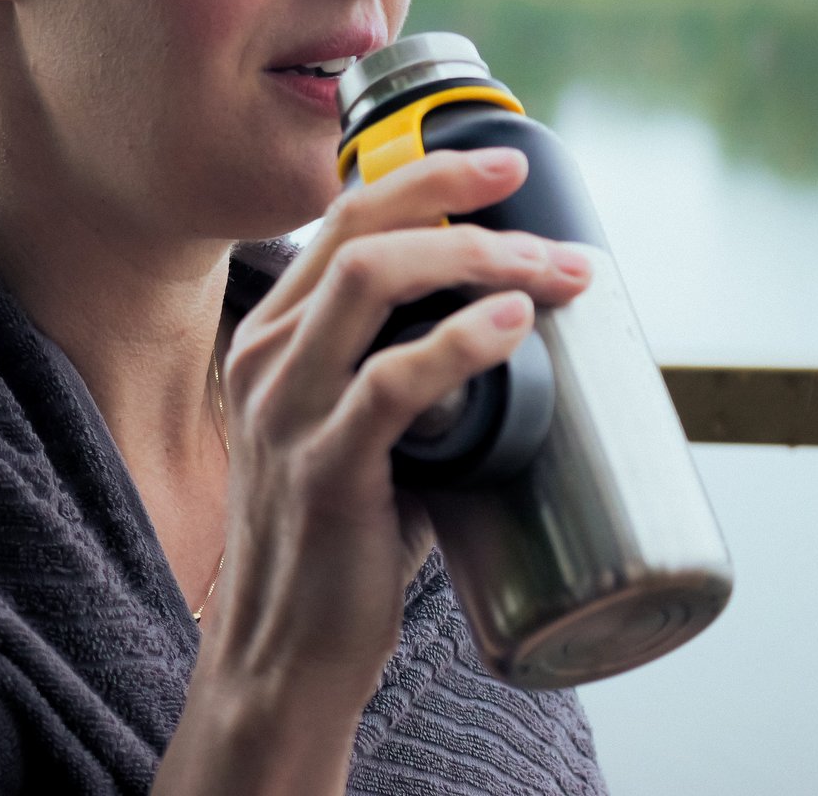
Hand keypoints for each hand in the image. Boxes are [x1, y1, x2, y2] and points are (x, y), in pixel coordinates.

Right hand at [199, 147, 591, 725]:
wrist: (286, 653)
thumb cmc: (340, 538)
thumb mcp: (356, 431)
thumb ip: (410, 375)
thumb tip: (520, 332)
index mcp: (273, 336)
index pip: (342, 222)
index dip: (423, 179)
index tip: (500, 165)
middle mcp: (267, 355)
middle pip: (356, 231)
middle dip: (451, 193)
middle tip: (530, 190)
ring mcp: (286, 409)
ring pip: (369, 282)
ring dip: (474, 259)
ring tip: (551, 269)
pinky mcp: (321, 468)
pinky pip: (390, 382)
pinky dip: (459, 342)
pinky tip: (512, 325)